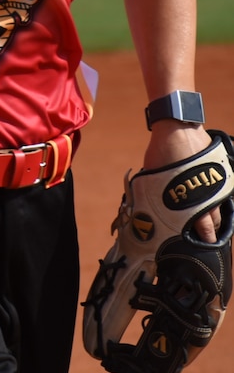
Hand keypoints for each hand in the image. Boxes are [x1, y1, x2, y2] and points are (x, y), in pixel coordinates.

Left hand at [143, 121, 217, 240]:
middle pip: (213, 222)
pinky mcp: (222, 172)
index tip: (198, 246)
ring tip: (210, 227)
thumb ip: (157, 193)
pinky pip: (224, 193)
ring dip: (215, 218)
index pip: (201, 227)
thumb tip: (148, 206)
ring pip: (221, 209)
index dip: (200, 238)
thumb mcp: (154, 176)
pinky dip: (220, 201)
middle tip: (204, 240)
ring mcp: (218, 184)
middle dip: (209, 232)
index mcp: (191, 199)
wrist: (177, 127)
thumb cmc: (162, 152)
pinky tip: (215, 205)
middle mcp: (209, 195)